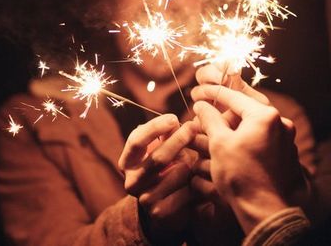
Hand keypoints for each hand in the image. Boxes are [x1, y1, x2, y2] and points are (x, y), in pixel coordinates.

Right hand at [118, 114, 194, 242]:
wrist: (167, 207)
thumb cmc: (168, 168)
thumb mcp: (163, 148)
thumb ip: (167, 134)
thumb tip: (176, 120)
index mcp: (128, 162)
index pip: (136, 141)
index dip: (155, 128)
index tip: (174, 118)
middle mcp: (132, 182)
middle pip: (158, 158)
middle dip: (179, 140)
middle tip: (194, 127)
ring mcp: (144, 199)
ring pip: (176, 174)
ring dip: (191, 164)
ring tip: (200, 160)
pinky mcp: (160, 212)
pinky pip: (185, 192)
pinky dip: (197, 183)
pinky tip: (202, 178)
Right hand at [196, 64, 317, 174]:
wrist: (264, 209)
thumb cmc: (240, 176)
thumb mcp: (219, 143)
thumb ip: (210, 119)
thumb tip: (202, 105)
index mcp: (265, 116)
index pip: (234, 97)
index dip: (212, 93)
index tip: (197, 93)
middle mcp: (281, 123)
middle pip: (245, 110)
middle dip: (223, 112)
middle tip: (204, 113)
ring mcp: (286, 139)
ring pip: (253, 126)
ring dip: (233, 127)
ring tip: (214, 132)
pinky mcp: (286, 154)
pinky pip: (262, 139)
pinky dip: (246, 139)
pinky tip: (231, 147)